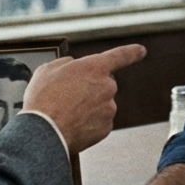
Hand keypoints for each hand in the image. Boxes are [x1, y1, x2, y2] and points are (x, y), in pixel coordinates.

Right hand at [24, 44, 146, 152]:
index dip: (132, 52)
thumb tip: (72, 65)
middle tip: (68, 96)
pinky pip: (99, 121)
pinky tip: (72, 123)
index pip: (120, 56)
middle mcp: (107, 86)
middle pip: (104, 83)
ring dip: (88, 106)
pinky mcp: (106, 127)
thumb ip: (66, 63)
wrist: (44, 133)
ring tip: (66, 112)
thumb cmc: (43, 100)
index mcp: (95, 67)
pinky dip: (89, 122)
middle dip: (90, 87)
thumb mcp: (48, 70)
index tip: (141, 51)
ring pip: (101, 103)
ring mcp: (109, 108)